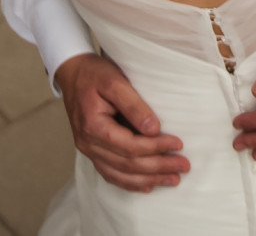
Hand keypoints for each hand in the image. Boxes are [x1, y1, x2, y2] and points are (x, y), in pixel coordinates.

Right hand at [54, 53, 188, 191]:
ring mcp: (88, 149)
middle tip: (183, 166)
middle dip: (158, 167)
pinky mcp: (91, 150)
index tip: (178, 144)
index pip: (130, 146)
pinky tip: (147, 185)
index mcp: (93, 126)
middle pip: (127, 164)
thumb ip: (134, 105)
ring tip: (172, 179)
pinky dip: (130, 183)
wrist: (72, 72)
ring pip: (120, 174)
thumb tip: (154, 129)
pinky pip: (110, 174)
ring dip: (148, 179)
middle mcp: (88, 143)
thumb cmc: (94, 74)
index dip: (156, 148)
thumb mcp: (115, 81)